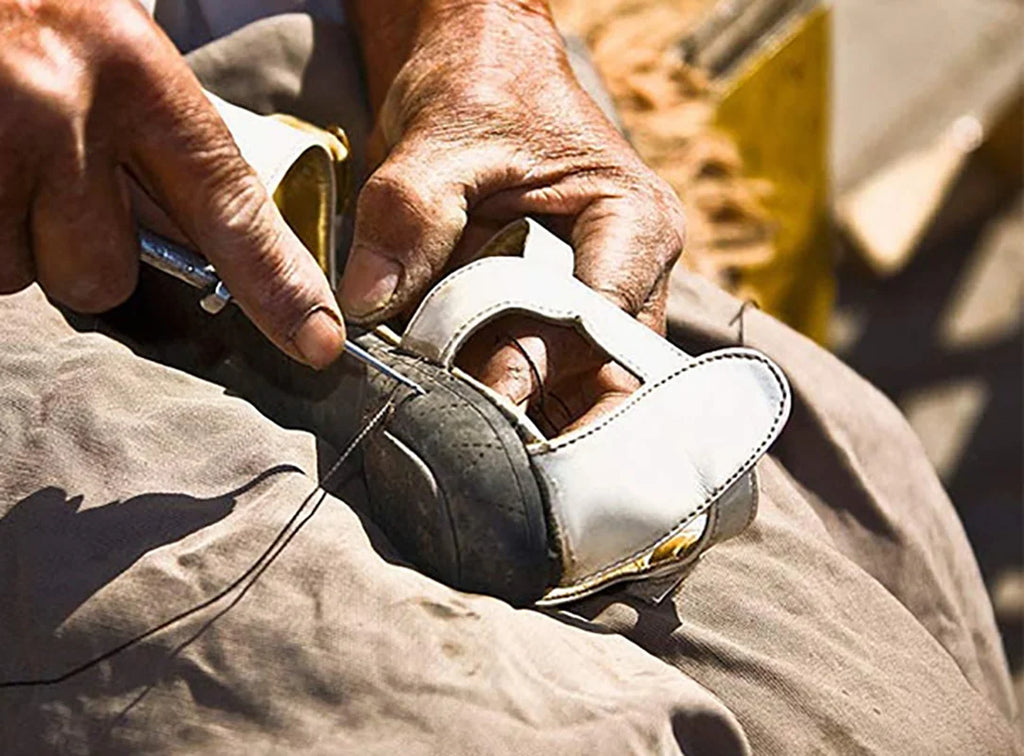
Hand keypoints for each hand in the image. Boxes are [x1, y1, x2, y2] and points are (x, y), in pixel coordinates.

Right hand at [0, 0, 344, 367]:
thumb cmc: (31, 12)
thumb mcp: (114, 54)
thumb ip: (160, 147)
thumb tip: (209, 247)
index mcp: (136, 72)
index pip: (230, 207)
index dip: (276, 285)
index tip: (317, 339)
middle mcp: (65, 109)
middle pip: (104, 276)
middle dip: (79, 251)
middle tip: (49, 180)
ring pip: (26, 274)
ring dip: (15, 237)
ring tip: (1, 154)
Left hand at [343, 0, 684, 430]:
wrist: (479, 72)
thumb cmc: (482, 88)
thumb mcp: (442, 139)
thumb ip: (411, 214)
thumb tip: (370, 303)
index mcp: (631, 223)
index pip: (600, 320)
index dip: (541, 364)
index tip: (479, 397)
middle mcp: (631, 275)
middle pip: (607, 376)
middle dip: (544, 415)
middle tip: (475, 450)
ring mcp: (597, 305)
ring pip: (577, 392)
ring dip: (522, 419)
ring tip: (463, 447)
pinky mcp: (557, 321)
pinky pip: (542, 381)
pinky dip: (502, 405)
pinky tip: (460, 425)